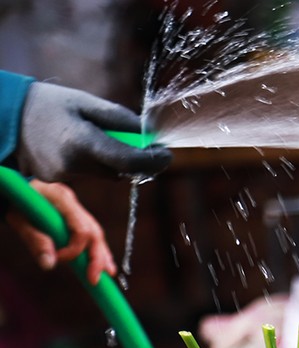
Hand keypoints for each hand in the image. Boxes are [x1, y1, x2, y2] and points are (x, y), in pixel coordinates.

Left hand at [6, 180, 115, 284]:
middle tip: (94, 279)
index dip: (74, 249)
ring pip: (97, 234)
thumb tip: (49, 265)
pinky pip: (92, 235)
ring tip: (106, 274)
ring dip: (102, 256)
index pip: (81, 229)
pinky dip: (98, 250)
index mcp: (61, 199)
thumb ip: (35, 240)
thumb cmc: (16, 202)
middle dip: (97, 257)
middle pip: (95, 232)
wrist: (14, 187)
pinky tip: (104, 265)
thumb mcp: (19, 220)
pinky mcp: (76, 217)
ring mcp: (77, 210)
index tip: (59, 259)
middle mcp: (74, 204)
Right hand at [18, 83, 171, 180]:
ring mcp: (64, 175)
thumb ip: (120, 119)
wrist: (5, 117)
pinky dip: (95, 162)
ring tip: (96, 135)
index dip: (154, 161)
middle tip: (147, 145)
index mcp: (81, 142)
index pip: (129, 161)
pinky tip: (78, 144)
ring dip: (114, 160)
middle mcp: (73, 164)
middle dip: (137, 160)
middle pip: (122, 171)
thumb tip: (150, 134)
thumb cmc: (48, 104)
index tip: (167, 154)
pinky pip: (90, 173)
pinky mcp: (58, 180)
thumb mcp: (85, 102)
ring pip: (106, 174)